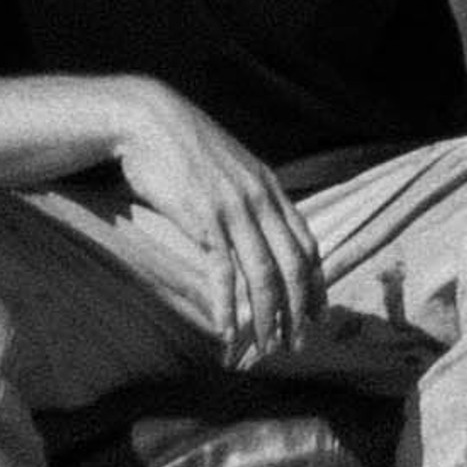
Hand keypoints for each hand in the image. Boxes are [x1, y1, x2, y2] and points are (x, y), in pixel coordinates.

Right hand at [104, 84, 329, 366]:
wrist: (148, 119)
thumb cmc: (184, 144)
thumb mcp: (230, 164)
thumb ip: (250, 192)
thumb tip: (260, 224)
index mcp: (270, 186)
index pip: (306, 243)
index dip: (315, 283)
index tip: (318, 313)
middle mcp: (260, 200)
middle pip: (292, 266)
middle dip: (299, 310)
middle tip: (298, 344)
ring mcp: (234, 211)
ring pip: (263, 275)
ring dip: (267, 317)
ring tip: (265, 347)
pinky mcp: (204, 221)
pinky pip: (224, 273)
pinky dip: (228, 306)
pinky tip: (227, 330)